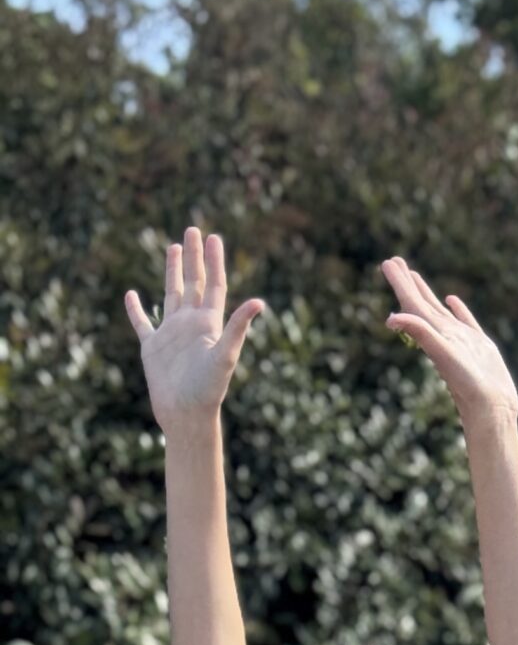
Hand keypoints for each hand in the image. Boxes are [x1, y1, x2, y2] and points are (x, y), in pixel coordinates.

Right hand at [123, 227, 263, 429]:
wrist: (186, 415)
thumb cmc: (208, 389)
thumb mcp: (225, 354)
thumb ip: (239, 326)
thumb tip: (260, 302)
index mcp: (210, 324)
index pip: (215, 285)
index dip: (214, 261)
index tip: (213, 237)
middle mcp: (192, 325)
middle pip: (194, 282)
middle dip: (194, 257)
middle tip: (194, 229)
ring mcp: (171, 334)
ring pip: (172, 294)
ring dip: (172, 272)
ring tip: (173, 247)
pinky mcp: (152, 347)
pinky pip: (142, 323)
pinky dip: (136, 309)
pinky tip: (131, 295)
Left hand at [383, 259, 517, 418]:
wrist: (492, 409)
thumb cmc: (467, 384)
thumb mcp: (443, 354)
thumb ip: (420, 333)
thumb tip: (390, 319)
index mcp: (433, 333)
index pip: (411, 303)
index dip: (399, 283)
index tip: (387, 262)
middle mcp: (443, 334)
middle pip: (420, 303)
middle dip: (406, 283)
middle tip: (393, 261)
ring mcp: (461, 339)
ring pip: (438, 310)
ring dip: (425, 293)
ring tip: (414, 276)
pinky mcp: (479, 345)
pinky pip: (464, 320)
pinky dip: (457, 308)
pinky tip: (451, 299)